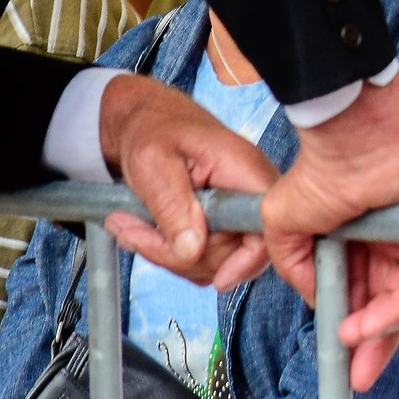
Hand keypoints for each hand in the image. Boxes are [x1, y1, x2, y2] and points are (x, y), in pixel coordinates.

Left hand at [99, 74, 277, 287]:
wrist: (144, 119)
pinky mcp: (222, 221)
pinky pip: (204, 256)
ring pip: (215, 260)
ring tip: (130, 226)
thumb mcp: (152, 161)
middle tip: (132, 231)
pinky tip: (144, 230)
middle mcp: (249, 191)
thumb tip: (192, 250)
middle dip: (179, 255)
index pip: (267, 227)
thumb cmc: (151, 128)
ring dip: (167, 255)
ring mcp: (236, 208)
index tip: (217, 279)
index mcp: (243, 170)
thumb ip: (171, 204)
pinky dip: (170, 253)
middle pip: (234, 253)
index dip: (248, 259)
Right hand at [261, 73, 398, 389]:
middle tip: (355, 378)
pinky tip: (371, 323)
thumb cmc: (319, 173)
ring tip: (352, 347)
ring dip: (379, 331)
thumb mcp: (284, 229)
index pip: (359, 298)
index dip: (349, 330)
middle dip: (370, 346)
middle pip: (385, 307)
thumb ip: (297, 271)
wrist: (349, 140)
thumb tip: (317, 304)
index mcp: (355, 245)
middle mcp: (386, 247)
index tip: (337, 360)